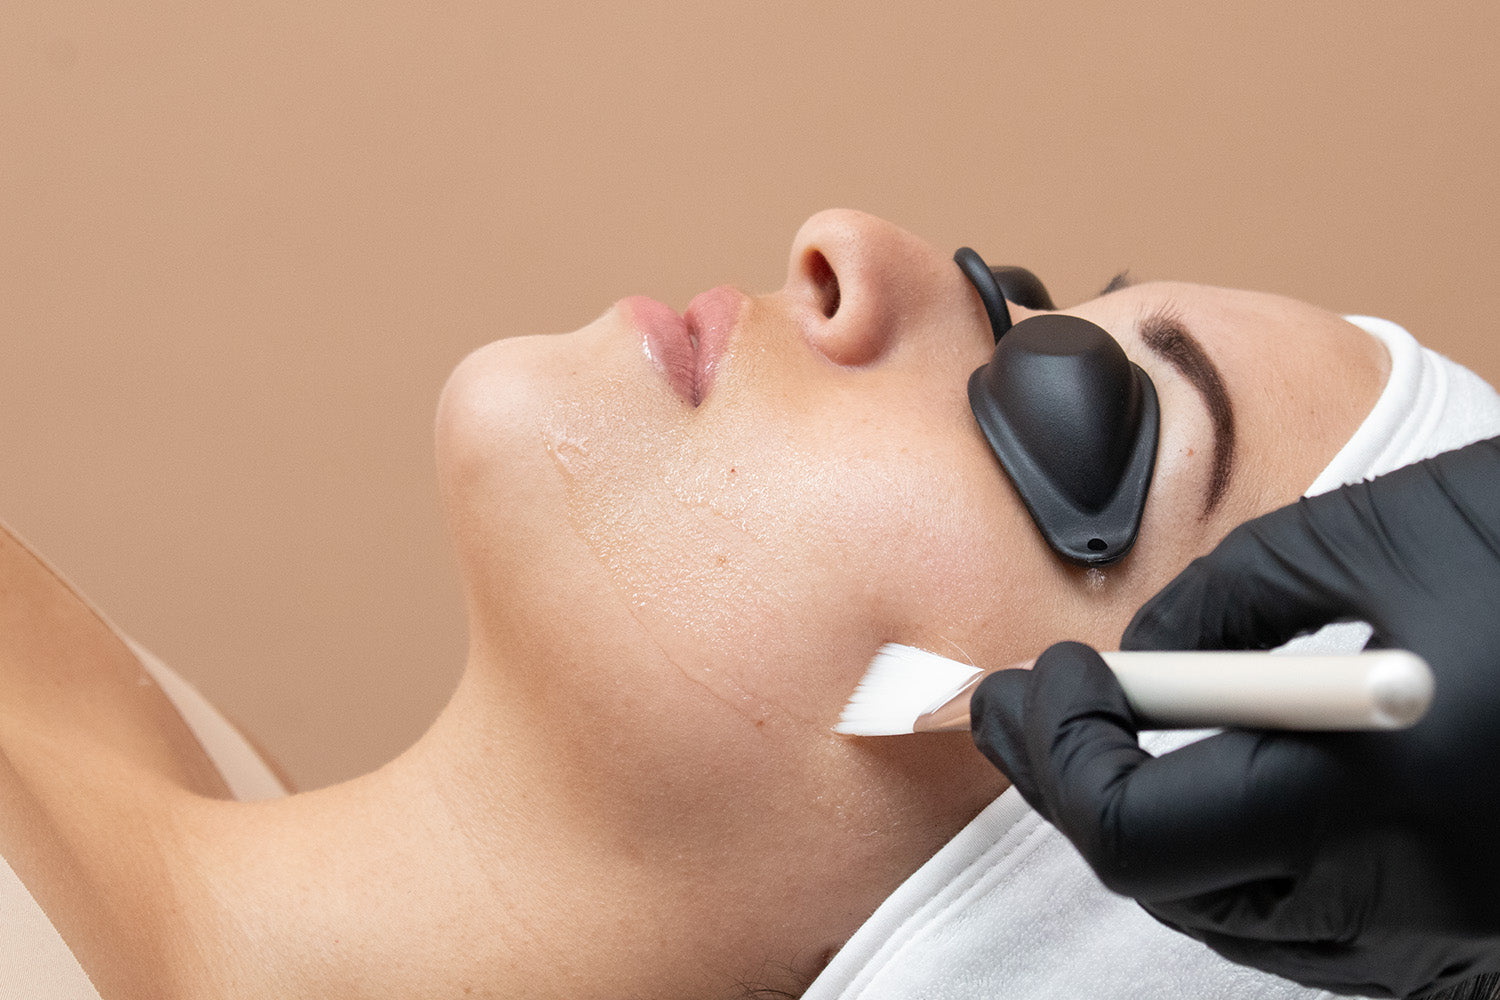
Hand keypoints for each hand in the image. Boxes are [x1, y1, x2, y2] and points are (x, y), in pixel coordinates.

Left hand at [971, 437, 1499, 997]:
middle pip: (1172, 887)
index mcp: (1379, 795)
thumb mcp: (1371, 536)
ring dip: (1161, 832)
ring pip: (1242, 919)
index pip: (1135, 831)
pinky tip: (1231, 784)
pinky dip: (1252, 862)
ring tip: (1116, 735)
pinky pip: (1328, 929)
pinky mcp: (1495, 939)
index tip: (1031, 682)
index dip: (1055, 753)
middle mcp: (1421, 898)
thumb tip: (1139, 668)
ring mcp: (1465, 935)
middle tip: (1037, 710)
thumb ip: (1223, 611)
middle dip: (1084, 792)